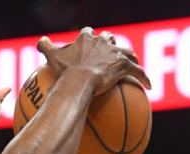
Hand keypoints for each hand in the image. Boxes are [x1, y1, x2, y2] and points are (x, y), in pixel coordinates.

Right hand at [37, 27, 151, 94]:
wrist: (79, 81)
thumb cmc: (65, 71)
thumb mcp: (51, 57)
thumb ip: (45, 46)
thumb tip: (41, 41)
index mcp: (86, 38)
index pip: (89, 32)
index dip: (90, 36)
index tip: (89, 42)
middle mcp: (103, 42)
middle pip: (109, 39)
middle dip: (110, 44)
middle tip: (110, 53)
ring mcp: (115, 53)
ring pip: (127, 52)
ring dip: (130, 57)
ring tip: (133, 63)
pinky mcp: (124, 66)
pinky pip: (138, 72)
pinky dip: (144, 78)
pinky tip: (149, 86)